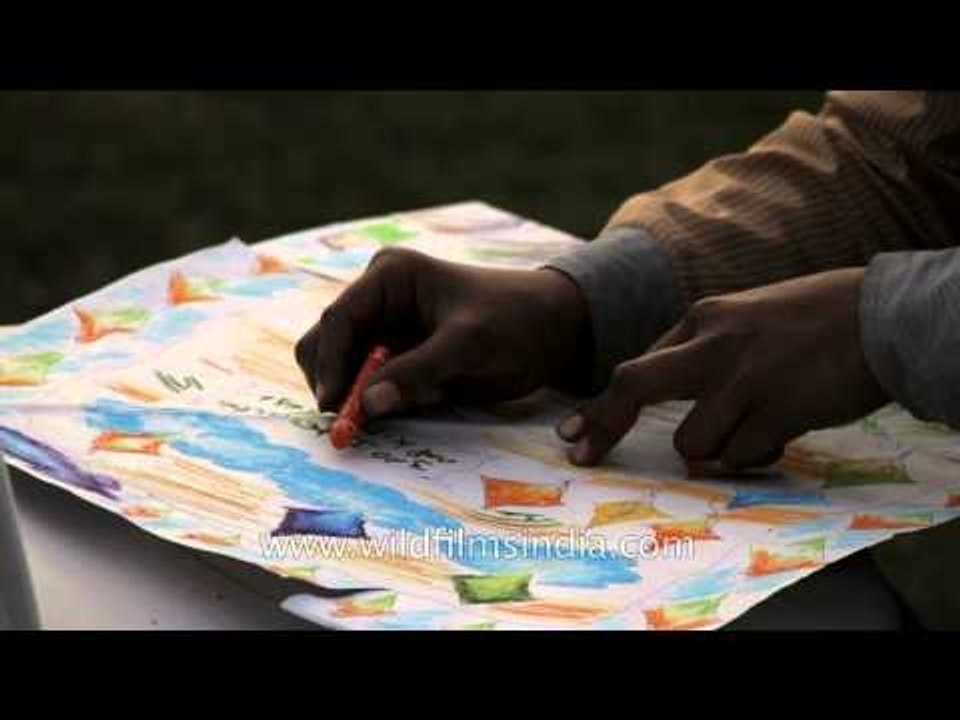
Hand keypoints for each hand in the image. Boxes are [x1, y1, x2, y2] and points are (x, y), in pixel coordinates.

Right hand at [295, 247, 590, 416]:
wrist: (553, 331)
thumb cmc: (515, 321)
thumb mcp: (469, 344)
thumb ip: (417, 371)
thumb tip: (367, 404)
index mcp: (390, 277)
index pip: (339, 318)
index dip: (332, 363)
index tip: (336, 405)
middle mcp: (379, 300)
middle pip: (328, 345)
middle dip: (339, 383)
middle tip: (353, 425)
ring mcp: (387, 331)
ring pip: (346, 372)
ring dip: (363, 397)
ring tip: (412, 403)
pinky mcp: (399, 360)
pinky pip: (372, 388)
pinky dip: (384, 405)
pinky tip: (426, 400)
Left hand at [556, 267, 889, 467]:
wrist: (881, 315)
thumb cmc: (813, 322)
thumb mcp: (745, 321)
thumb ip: (702, 353)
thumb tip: (666, 398)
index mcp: (703, 318)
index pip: (636, 368)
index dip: (601, 406)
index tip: (571, 434)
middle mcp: (714, 343)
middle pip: (634, 385)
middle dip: (604, 423)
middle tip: (582, 452)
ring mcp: (743, 375)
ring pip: (692, 442)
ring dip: (717, 449)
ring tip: (757, 425)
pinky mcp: (777, 407)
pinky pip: (741, 455)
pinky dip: (757, 454)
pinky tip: (786, 427)